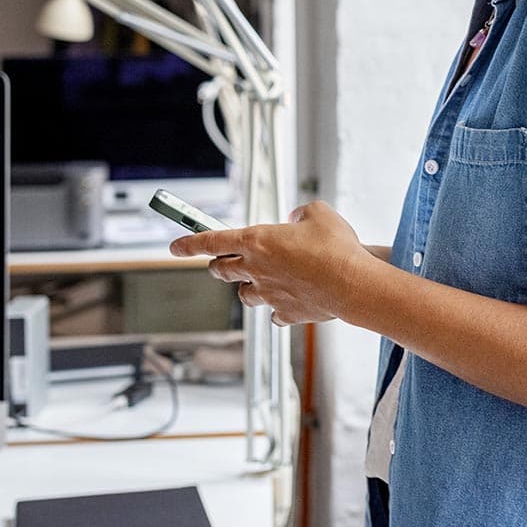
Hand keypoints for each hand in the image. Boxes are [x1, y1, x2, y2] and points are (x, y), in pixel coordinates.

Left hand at [169, 200, 369, 325]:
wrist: (351, 284)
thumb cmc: (335, 247)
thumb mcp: (318, 213)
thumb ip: (300, 213)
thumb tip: (295, 220)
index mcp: (257, 241)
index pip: (211, 241)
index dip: (189, 243)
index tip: (175, 246)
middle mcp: (256, 269)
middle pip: (222, 269)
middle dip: (219, 265)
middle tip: (223, 261)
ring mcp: (269, 294)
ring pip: (244, 294)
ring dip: (247, 286)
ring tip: (261, 280)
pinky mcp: (286, 313)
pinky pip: (273, 313)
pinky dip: (276, 307)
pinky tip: (287, 300)